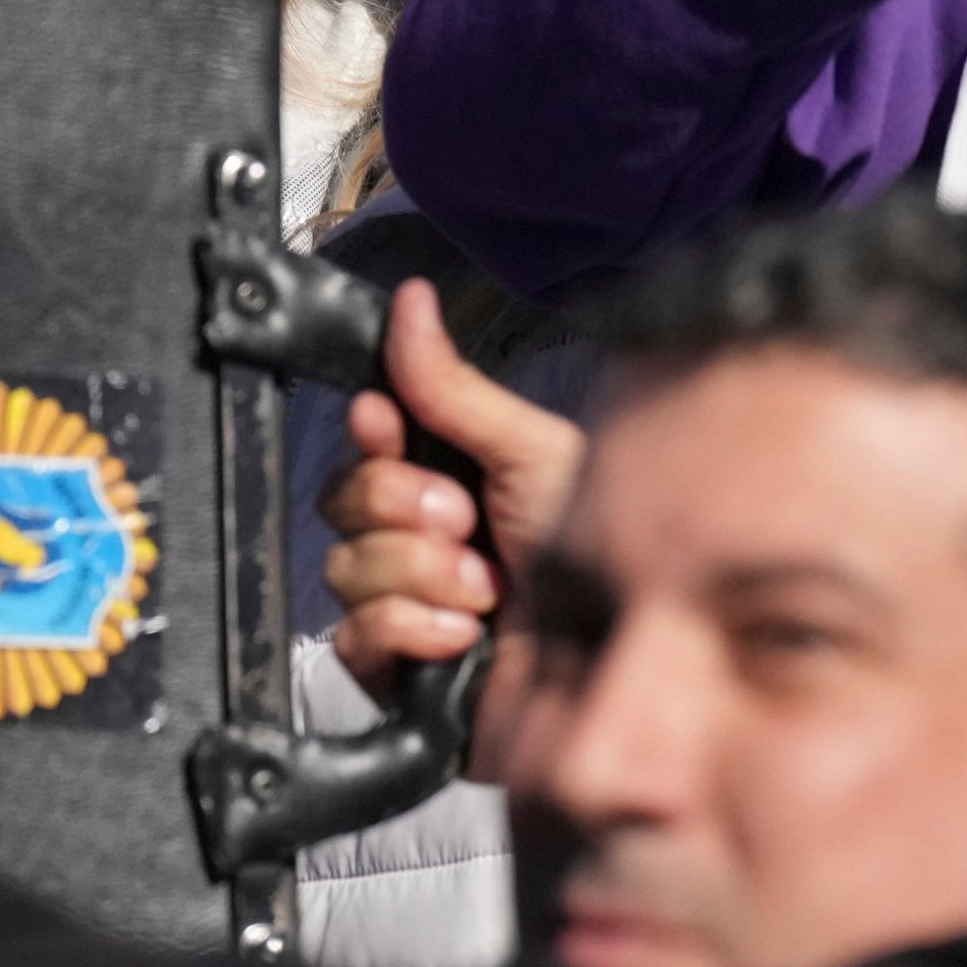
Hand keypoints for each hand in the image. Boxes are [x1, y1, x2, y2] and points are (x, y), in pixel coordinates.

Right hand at [322, 281, 582, 709]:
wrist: (623, 668)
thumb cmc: (599, 558)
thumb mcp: (530, 455)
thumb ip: (453, 387)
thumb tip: (409, 296)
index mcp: (450, 478)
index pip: (367, 439)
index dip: (372, 433)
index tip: (388, 426)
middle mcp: (419, 538)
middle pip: (342, 498)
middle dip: (408, 509)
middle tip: (470, 525)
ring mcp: (404, 604)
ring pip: (346, 566)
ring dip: (422, 576)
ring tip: (488, 593)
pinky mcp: (396, 670)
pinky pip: (354, 634)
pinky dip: (412, 630)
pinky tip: (463, 638)